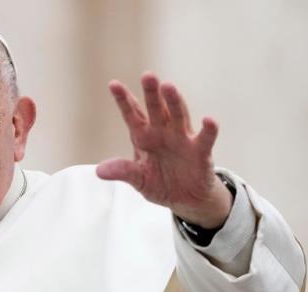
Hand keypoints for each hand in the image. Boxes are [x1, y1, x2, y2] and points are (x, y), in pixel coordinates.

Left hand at [96, 72, 232, 228]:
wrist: (185, 199)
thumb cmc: (159, 183)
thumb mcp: (138, 179)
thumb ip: (123, 171)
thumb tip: (98, 171)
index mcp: (144, 137)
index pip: (132, 115)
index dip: (123, 100)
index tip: (113, 84)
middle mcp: (163, 132)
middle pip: (155, 109)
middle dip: (151, 93)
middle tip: (147, 76)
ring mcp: (182, 139)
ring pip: (178, 116)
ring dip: (174, 102)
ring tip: (169, 87)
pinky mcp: (201, 152)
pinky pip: (205, 138)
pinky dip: (208, 129)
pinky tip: (209, 120)